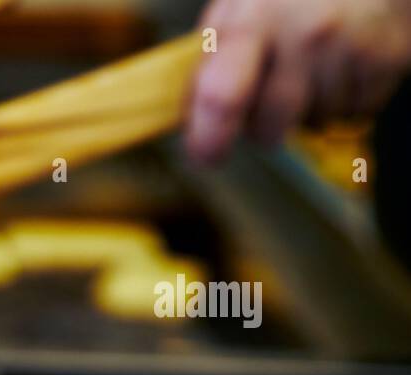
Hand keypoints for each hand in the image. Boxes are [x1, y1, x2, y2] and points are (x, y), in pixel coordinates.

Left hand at [185, 0, 410, 162]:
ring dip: (306, 111)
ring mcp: (350, 48)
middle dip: (262, 129)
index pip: (223, 96)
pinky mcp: (387, 61)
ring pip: (312, 124)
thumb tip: (189, 122)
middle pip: (269, 127)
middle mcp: (304, 34)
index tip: (205, 156)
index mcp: (254, 20)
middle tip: (267, 100)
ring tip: (312, 66)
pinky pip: (351, 114)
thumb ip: (210, 62)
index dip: (209, 139)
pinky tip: (341, 65)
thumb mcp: (239, 8)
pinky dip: (342, 101)